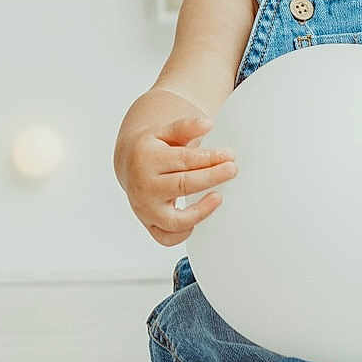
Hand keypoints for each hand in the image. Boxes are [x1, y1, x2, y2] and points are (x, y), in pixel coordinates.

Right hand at [121, 116, 238, 246]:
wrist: (129, 163)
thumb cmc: (153, 147)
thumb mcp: (165, 131)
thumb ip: (186, 126)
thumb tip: (207, 124)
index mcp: (146, 158)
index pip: (184, 160)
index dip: (210, 157)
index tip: (230, 155)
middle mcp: (144, 185)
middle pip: (183, 185)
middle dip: (212, 177)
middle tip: (232, 169)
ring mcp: (145, 208)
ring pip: (174, 220)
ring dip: (201, 211)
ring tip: (218, 197)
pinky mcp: (148, 223)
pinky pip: (166, 238)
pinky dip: (183, 234)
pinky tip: (197, 218)